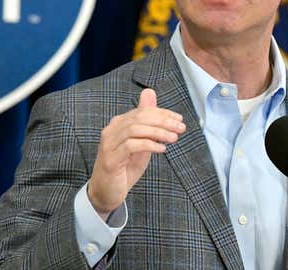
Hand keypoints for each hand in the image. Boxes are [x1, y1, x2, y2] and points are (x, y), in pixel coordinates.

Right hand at [87, 88, 185, 218]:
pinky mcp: (111, 159)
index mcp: (119, 124)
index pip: (143, 111)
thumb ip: (147, 123)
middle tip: (180, 127)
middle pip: (140, 118)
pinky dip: (149, 145)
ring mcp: (109, 144)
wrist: (106, 192)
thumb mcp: (141, 143)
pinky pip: (131, 146)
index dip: (163, 113)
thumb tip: (150, 94)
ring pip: (135, 129)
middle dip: (163, 121)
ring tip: (173, 138)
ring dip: (158, 132)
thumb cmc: (125, 168)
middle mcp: (112, 130)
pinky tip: (161, 148)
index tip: (179, 119)